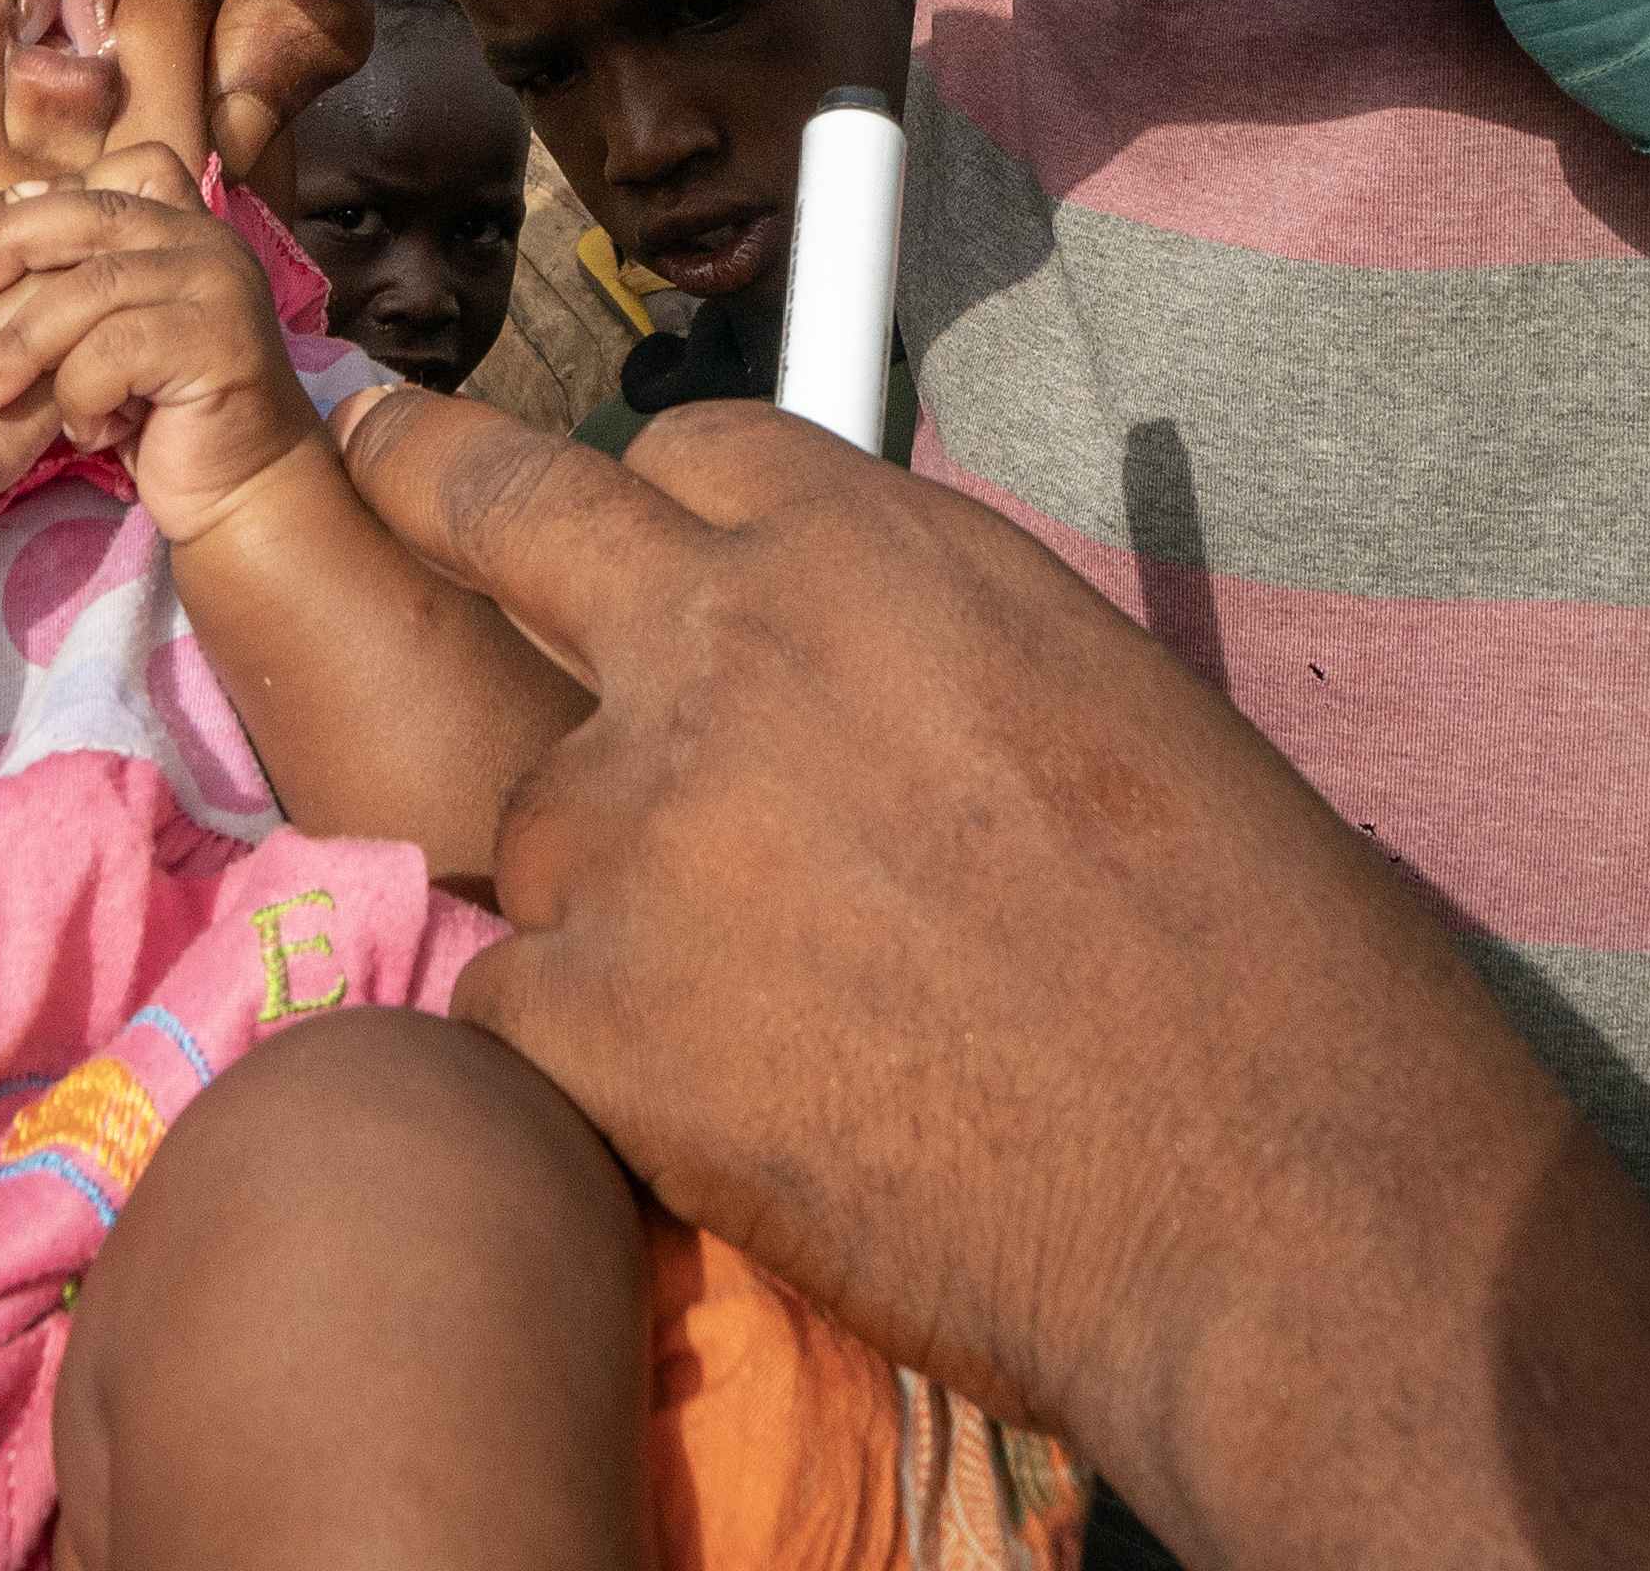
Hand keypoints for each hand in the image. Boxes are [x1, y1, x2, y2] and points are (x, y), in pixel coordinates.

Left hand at [0, 152, 322, 538]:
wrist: (241, 489)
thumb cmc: (160, 409)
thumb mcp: (111, 326)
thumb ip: (80, 269)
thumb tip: (11, 198)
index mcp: (189, 228)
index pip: (132, 164)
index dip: (52, 194)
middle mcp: (212, 244)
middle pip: (94, 213)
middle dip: (12, 245)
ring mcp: (222, 289)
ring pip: (92, 289)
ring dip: (25, 345)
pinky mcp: (220, 344)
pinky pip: (115, 352)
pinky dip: (80, 394)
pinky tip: (86, 431)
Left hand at [333, 391, 1649, 1568]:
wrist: (1268, 1199)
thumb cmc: (1253, 969)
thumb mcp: (1095, 700)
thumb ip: (920, 647)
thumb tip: (849, 666)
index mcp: (879, 549)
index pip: (683, 450)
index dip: (655, 507)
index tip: (620, 533)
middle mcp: (727, 644)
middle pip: (502, 507)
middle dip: (430, 475)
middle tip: (381, 457)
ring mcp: (641, 827)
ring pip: (537, 819)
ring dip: (604, 893)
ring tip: (763, 1012)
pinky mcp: (590, 1017)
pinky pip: (521, 1003)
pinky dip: (593, 1059)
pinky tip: (731, 1115)